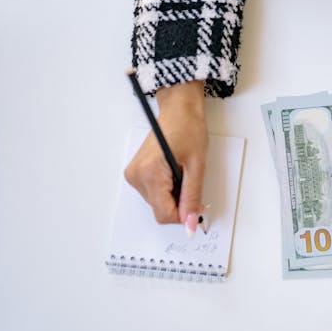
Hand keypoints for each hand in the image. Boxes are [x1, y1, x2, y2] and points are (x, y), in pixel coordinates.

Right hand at [124, 80, 207, 234]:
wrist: (179, 110)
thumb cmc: (188, 129)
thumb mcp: (197, 166)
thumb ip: (193, 197)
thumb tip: (191, 221)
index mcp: (149, 173)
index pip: (164, 214)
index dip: (183, 215)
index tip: (197, 207)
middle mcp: (136, 176)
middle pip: (160, 209)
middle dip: (179, 202)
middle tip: (191, 180)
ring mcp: (134, 174)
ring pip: (157, 202)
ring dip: (173, 194)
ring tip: (182, 172)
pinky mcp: (137, 172)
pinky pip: (154, 192)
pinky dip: (167, 188)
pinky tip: (174, 171)